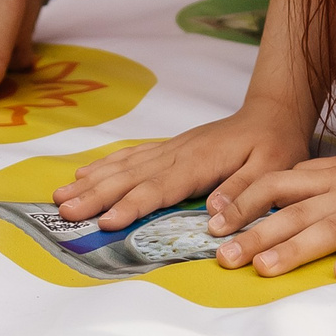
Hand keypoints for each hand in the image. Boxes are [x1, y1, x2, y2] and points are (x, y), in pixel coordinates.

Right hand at [49, 101, 311, 239]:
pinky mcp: (169, 148)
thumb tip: (213, 217)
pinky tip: (84, 174)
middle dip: (95, 196)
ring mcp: (170, 148)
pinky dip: (104, 165)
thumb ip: (243, 192)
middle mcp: (177, 153)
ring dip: (91, 182)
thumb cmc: (274, 145)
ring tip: (60, 197)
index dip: (131, 205)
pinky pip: (131, 156)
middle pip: (130, 177)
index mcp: (200, 162)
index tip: (105, 222)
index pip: (159, 188)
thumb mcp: (273, 171)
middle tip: (63, 212)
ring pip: (124, 166)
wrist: (272, 113)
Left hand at [202, 133, 335, 280]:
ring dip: (298, 247)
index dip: (245, 201)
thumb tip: (269, 192)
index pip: (279, 182)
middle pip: (298, 211)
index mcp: (332, 175)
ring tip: (266, 267)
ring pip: (334, 227)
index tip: (214, 223)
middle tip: (224, 257)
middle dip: (258, 234)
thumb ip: (312, 181)